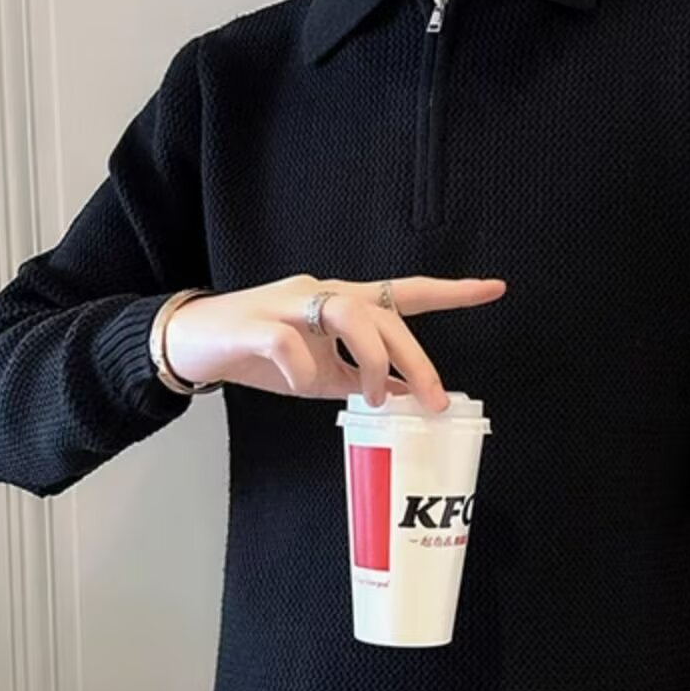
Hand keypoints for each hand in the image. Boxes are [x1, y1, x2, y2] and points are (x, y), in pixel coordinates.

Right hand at [163, 273, 506, 409]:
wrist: (194, 343)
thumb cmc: (262, 356)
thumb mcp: (323, 373)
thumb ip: (363, 378)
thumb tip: (408, 396)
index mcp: (345, 303)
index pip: (405, 293)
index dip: (451, 292)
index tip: (495, 289)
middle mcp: (324, 292)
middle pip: (386, 313)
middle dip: (416, 359)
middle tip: (432, 401)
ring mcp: (291, 303)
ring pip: (350, 314)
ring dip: (369, 361)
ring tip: (368, 397)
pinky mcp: (258, 322)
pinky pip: (293, 346)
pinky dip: (304, 372)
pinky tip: (299, 385)